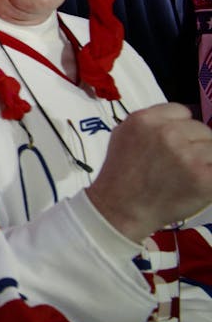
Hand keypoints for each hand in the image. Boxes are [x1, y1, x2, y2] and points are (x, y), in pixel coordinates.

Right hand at [86, 104, 211, 242]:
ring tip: (186, 176)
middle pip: (201, 129)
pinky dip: (209, 177)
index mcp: (146, 120)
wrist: (119, 209)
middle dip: (194, 145)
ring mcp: (187, 155)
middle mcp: (167, 133)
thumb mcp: (122, 135)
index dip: (180, 128)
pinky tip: (196, 183)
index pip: (181, 111)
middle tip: (180, 165)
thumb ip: (150, 124)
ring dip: (204, 161)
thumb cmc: (120, 175)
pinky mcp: (204, 177)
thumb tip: (179, 121)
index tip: (174, 143)